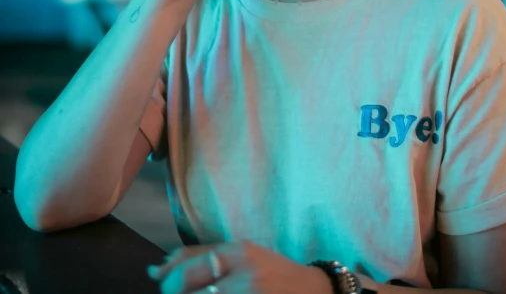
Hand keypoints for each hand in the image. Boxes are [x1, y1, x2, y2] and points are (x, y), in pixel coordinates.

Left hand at [147, 240, 333, 293]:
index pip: (188, 263)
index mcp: (239, 252)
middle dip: (174, 293)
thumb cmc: (271, 273)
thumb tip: (157, 270)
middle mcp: (244, 274)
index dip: (169, 279)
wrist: (312, 292)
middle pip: (188, 286)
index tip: (164, 284)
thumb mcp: (241, 255)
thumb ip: (201, 256)